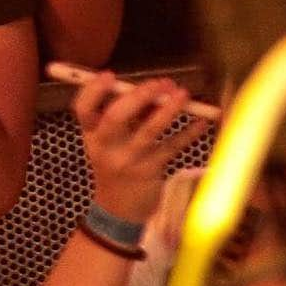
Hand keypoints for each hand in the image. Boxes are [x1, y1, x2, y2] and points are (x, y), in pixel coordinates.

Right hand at [74, 73, 206, 223]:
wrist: (118, 210)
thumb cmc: (115, 165)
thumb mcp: (109, 143)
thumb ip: (126, 117)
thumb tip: (157, 90)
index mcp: (91, 135)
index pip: (83, 109)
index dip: (94, 90)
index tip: (109, 75)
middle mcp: (106, 147)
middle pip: (115, 117)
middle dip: (138, 96)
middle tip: (160, 84)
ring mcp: (129, 160)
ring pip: (149, 131)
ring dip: (168, 110)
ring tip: (183, 94)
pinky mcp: (151, 171)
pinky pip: (172, 148)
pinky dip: (189, 133)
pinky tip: (202, 122)